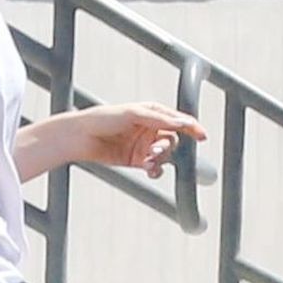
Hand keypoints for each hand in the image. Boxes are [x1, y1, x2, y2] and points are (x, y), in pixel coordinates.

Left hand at [76, 102, 205, 179]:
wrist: (80, 136)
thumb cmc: (104, 118)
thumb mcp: (133, 114)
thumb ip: (159, 119)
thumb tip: (183, 123)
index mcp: (152, 112)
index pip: (178, 120)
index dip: (192, 127)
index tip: (202, 136)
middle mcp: (151, 128)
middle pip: (173, 140)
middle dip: (167, 146)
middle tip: (154, 150)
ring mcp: (144, 145)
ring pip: (164, 155)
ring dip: (160, 158)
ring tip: (147, 159)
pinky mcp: (136, 160)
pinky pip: (154, 167)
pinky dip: (155, 169)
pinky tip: (149, 169)